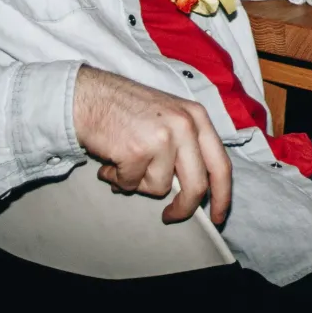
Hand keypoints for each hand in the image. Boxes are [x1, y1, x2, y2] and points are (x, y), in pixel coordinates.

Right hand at [73, 66, 232, 223]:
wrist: (89, 96)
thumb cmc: (127, 110)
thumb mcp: (170, 117)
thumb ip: (186, 147)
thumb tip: (195, 190)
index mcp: (197, 117)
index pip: (220, 164)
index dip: (222, 196)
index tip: (217, 217)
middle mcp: (185, 126)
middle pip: (197, 185)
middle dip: (184, 208)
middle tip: (170, 216)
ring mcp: (162, 138)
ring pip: (160, 187)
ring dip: (139, 182)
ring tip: (126, 160)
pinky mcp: (137, 151)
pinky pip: (131, 184)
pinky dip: (118, 178)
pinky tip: (112, 160)